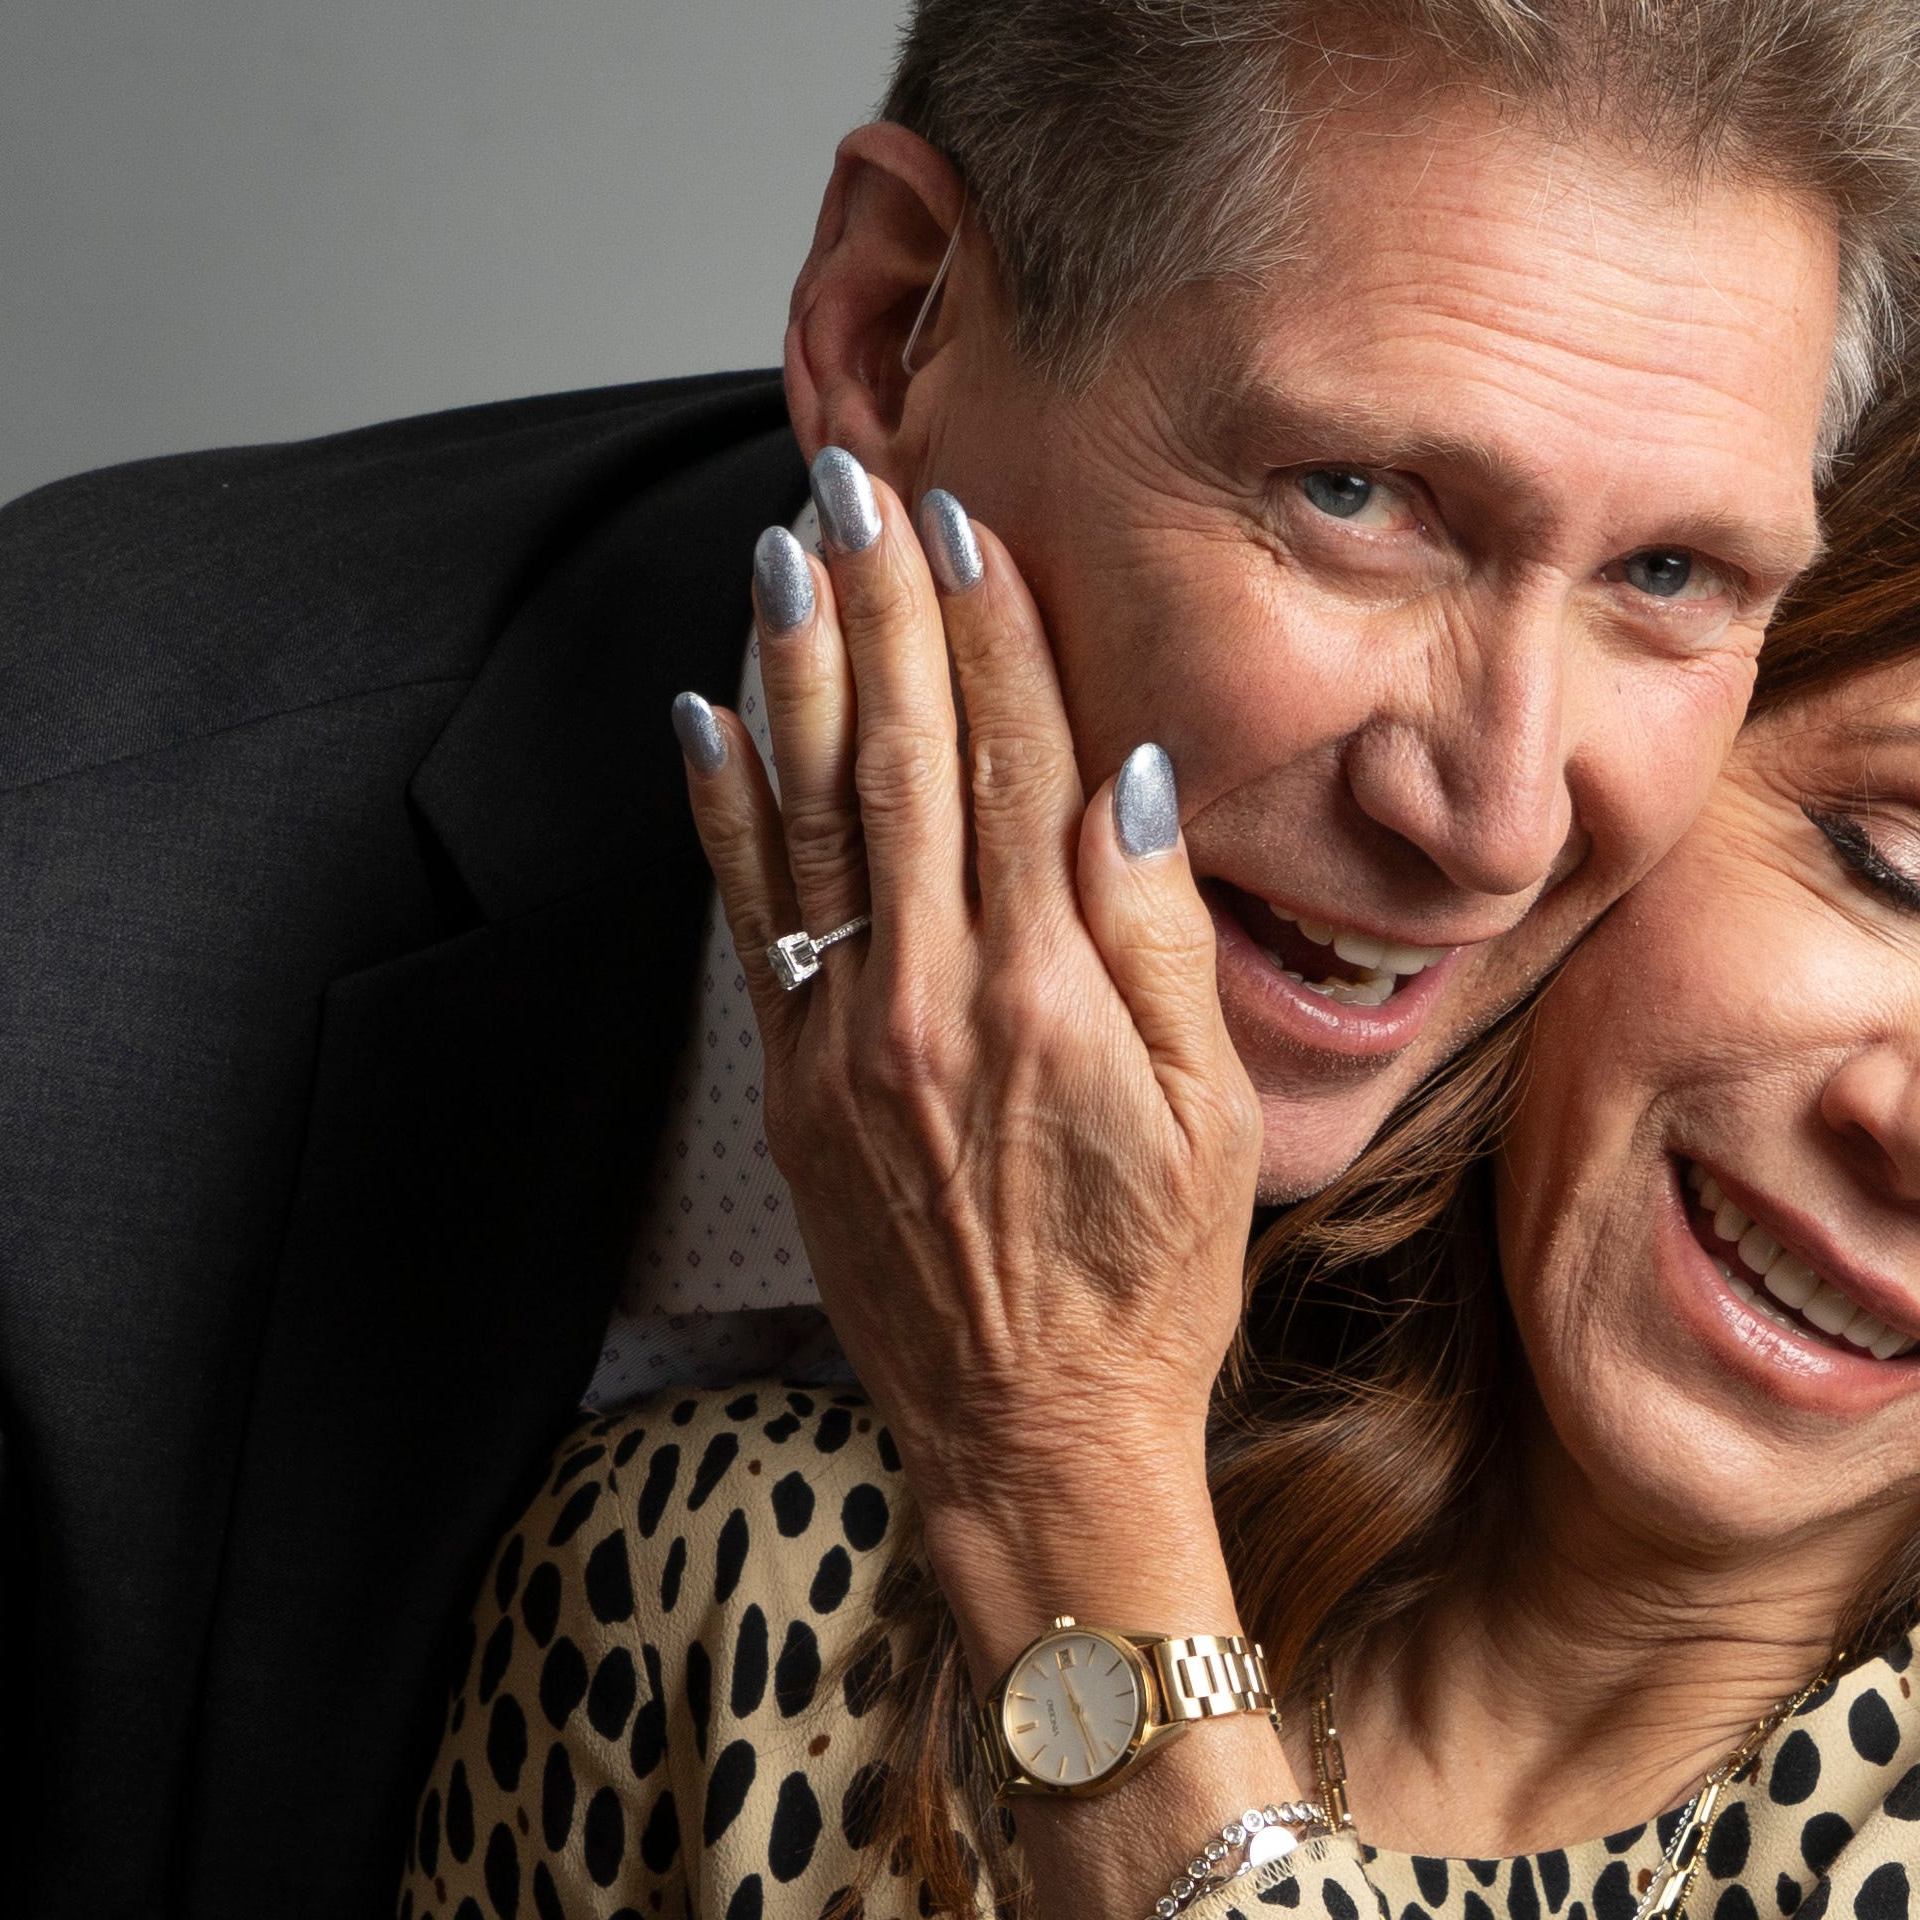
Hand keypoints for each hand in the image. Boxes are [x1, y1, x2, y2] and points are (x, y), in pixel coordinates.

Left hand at [680, 445, 1258, 1577]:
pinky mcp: (793, 1088)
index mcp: (1050, 999)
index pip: (1014, 765)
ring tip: (782, 553)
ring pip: (811, 815)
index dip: (988, 633)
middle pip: (900, 760)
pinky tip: (709, 712)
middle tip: (852, 483)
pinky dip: (725, 807)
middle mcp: (933, 1004)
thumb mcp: (1211, 1117)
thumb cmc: (1150, 1284)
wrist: (1032, 1437)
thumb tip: (1127, 780)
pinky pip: (752, 915)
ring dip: (792, 672)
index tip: (964, 525)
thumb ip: (1160, 938)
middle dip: (877, 608)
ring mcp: (846, 1044)